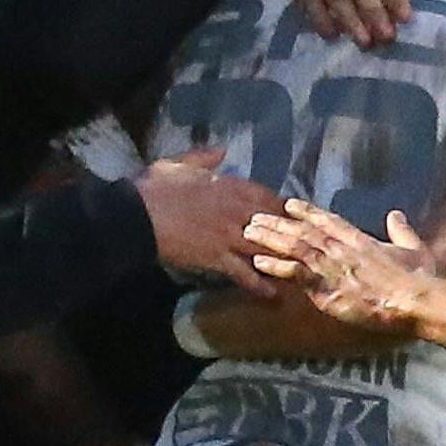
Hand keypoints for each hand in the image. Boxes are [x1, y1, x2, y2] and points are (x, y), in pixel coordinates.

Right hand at [134, 147, 285, 295]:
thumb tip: (222, 150)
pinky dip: (259, 284)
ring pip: (265, 248)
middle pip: (274, 224)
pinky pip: (244, 273)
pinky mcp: (218, 258)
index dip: (282, 207)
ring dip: (283, 260)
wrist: (137, 216)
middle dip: (291, 235)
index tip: (294, 215)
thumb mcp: (180, 164)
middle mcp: (237, 210)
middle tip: (307, 247)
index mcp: (230, 186)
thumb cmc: (155, 187)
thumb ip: (204, 157)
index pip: (267, 197)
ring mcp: (229, 236)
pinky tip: (273, 294)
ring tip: (300, 272)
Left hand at [244, 200, 432, 331]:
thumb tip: (395, 215)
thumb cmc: (418, 277)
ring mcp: (331, 266)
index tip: (288, 204)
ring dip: (270, 238)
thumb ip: (402, 230)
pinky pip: (295, 274)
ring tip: (248, 233)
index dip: (306, 211)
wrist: (412, 299)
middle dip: (277, 223)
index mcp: (359, 238)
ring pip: (294, 246)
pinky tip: (258, 262)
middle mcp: (341, 247)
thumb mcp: (415, 248)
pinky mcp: (326, 288)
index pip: (327, 219)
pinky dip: (276, 266)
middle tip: (254, 217)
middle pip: (302, 230)